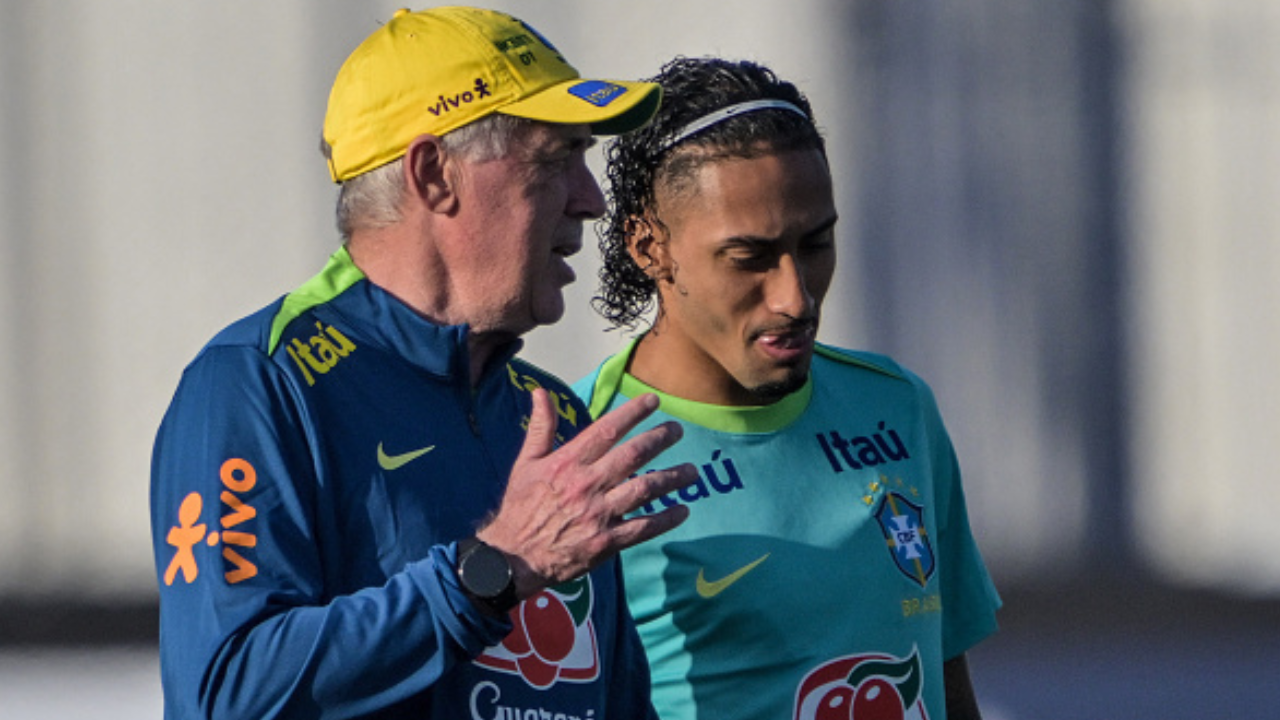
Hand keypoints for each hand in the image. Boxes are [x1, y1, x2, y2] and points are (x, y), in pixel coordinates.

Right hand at [477, 389, 695, 597]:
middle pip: (633, 455)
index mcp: (568, 463)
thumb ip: (541, 427)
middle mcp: (587, 484)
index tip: (654, 401)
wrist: (512, 557)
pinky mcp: (606, 541)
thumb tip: (540, 393)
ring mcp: (598, 514)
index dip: (633, 413)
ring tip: (692, 472)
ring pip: (645, 489)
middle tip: (678, 430)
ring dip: (672, 478)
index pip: (607, 430)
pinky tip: (682, 511)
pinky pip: (643, 527)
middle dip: (660, 439)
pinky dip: (666, 519)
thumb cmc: (520, 507)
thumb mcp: (525, 463)